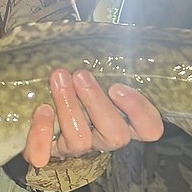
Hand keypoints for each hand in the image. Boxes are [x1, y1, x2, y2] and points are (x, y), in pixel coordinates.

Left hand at [22, 68, 163, 167]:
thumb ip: (107, 67)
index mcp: (125, 122)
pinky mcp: (49, 153)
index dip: (139, 112)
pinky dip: (41, 133)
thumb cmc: (79, 85)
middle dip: (96, 103)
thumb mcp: (100, 76)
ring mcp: (78, 148)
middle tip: (81, 75)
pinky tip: (42, 109)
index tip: (117, 87)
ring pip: (80, 140)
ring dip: (68, 107)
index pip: (150, 129)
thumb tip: (104, 38)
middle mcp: (105, 138)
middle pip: (115, 136)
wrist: (44, 108)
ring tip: (59, 78)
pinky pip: (45, 153)